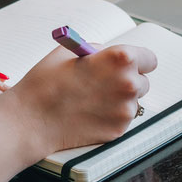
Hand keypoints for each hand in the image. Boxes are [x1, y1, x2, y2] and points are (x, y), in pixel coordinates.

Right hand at [0, 43, 156, 159]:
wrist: (32, 119)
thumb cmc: (46, 82)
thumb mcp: (71, 52)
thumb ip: (98, 51)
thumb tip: (111, 57)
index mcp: (121, 59)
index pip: (149, 58)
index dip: (138, 61)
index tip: (129, 65)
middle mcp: (129, 84)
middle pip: (143, 81)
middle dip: (127, 81)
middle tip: (106, 83)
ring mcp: (126, 110)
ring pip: (132, 102)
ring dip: (119, 100)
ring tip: (92, 99)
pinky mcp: (119, 130)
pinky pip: (122, 119)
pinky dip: (111, 116)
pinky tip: (89, 113)